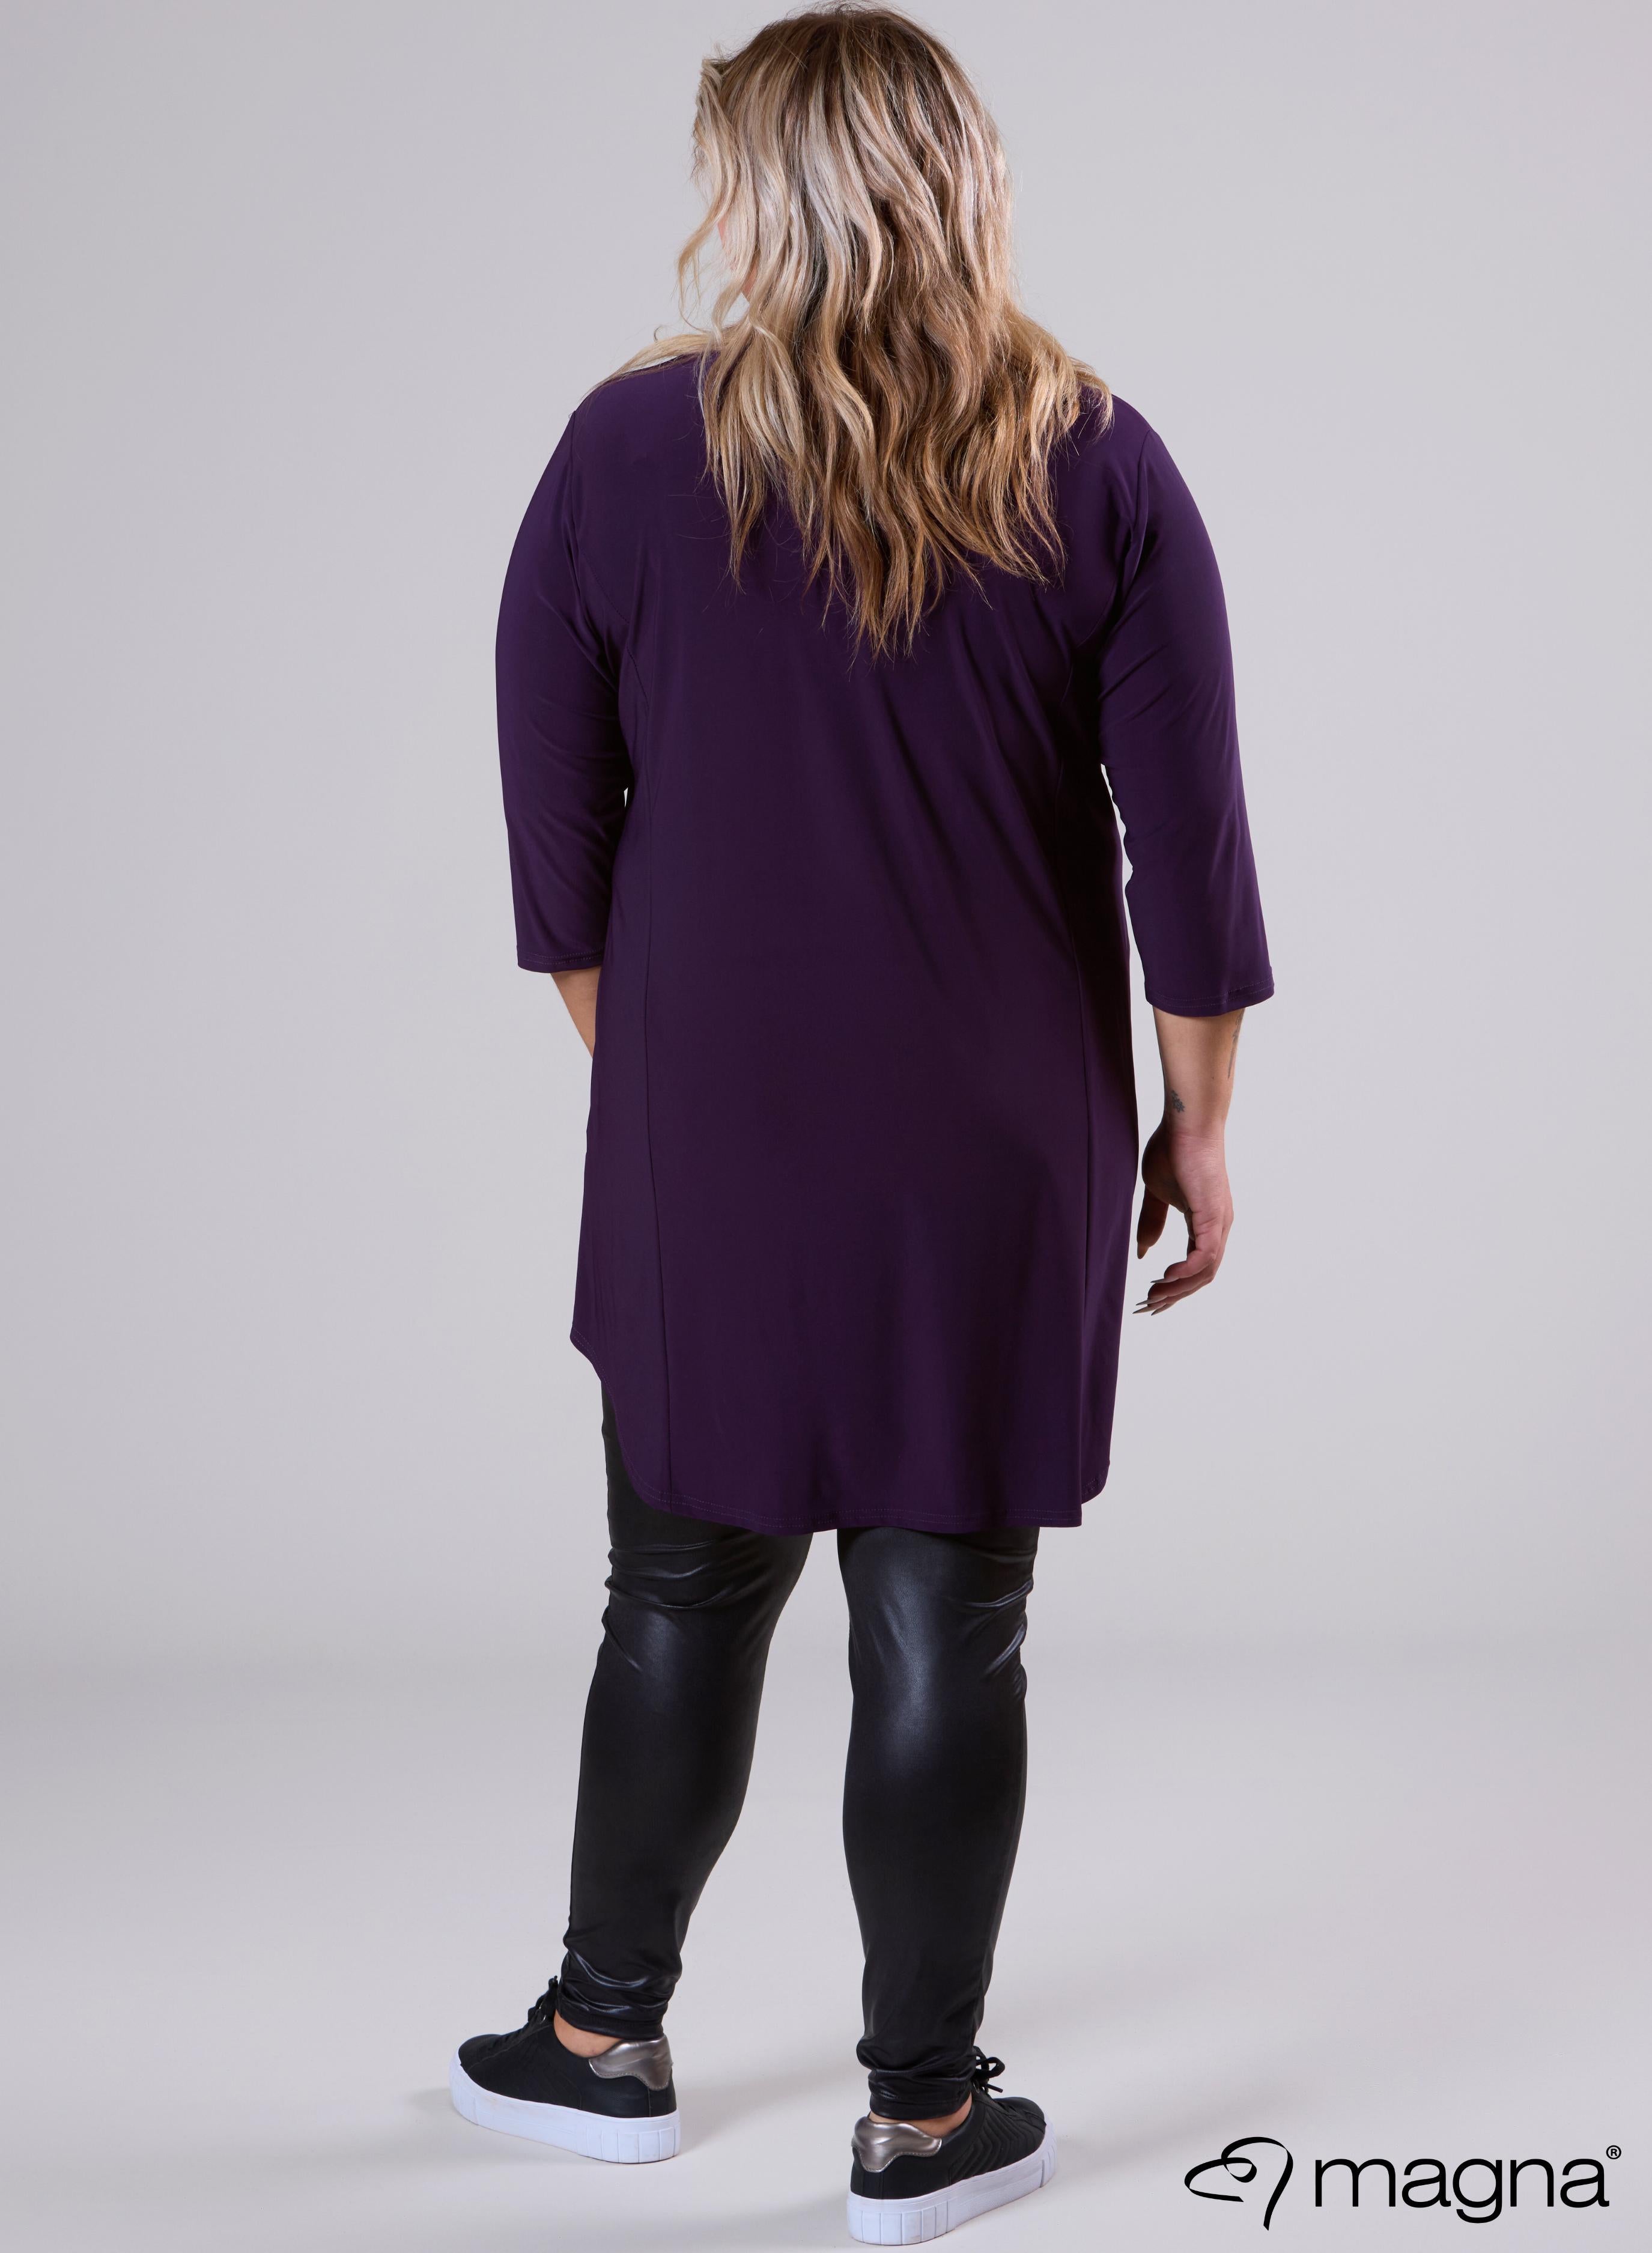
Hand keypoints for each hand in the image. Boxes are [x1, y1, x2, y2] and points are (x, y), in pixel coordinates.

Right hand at [1134, 1121, 1233, 1313]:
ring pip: (1205, 1271)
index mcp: (1206, 1223)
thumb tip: (1141, 1253)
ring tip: (1153, 1296)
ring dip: (1178, 1288)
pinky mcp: (1213, 1215)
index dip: (1174, 1286)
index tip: (1150, 1299)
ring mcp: (1219, 1222)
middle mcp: (1218, 1227)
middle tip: (1147, 1307)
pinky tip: (1164, 1276)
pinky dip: (1186, 1271)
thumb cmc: (1172, 1149)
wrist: (1187, 1122)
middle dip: (1174, 1296)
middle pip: (1202, 1276)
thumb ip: (1151, 1223)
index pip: (1195, 1266)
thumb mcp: (1155, 1193)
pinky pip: (1205, 1256)